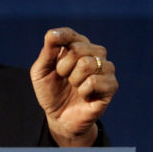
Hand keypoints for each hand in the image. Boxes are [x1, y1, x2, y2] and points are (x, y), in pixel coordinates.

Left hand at [30, 27, 117, 146]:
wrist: (60, 118)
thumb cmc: (51, 92)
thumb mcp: (41, 71)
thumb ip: (47, 52)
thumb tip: (52, 33)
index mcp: (76, 47)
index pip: (70, 34)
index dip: (61, 37)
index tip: (52, 43)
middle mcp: (94, 54)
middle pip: (78, 48)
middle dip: (63, 66)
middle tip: (63, 77)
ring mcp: (105, 69)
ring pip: (88, 63)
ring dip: (74, 79)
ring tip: (74, 86)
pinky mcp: (111, 86)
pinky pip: (95, 81)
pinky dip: (83, 90)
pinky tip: (84, 95)